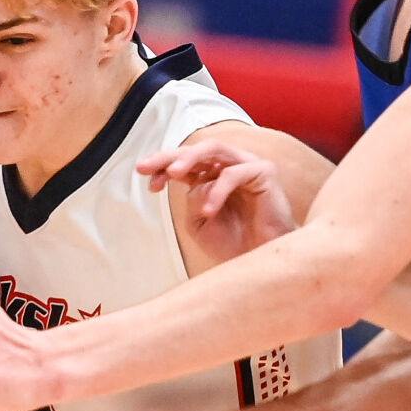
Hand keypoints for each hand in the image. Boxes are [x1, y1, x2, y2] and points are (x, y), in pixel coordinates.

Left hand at [138, 139, 296, 262]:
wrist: (261, 262)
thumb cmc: (233, 244)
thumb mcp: (199, 224)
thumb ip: (191, 201)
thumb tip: (193, 182)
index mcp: (212, 177)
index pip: (184, 162)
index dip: (163, 166)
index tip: (147, 181)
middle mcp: (229, 166)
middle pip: (195, 150)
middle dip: (169, 156)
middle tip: (146, 166)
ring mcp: (247, 165)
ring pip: (214, 149)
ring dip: (189, 158)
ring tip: (172, 173)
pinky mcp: (264, 171)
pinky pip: (234, 174)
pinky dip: (217, 190)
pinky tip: (209, 211)